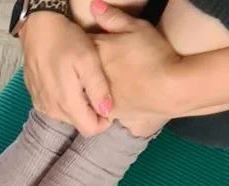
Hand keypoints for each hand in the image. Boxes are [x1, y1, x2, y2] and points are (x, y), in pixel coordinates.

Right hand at [19, 10, 112, 135]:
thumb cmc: (66, 40)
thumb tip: (107, 111)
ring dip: (78, 105)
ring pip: (68, 116)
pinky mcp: (37, 99)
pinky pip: (55, 107)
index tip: (108, 103)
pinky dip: (64, 98)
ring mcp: (43, 106)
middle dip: (91, 111)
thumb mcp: (89, 60)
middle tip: (97, 88)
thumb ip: (98, 88)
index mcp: (68, 103)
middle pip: (80, 123)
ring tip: (82, 82)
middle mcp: (53, 110)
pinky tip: (67, 80)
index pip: (90, 129)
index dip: (103, 121)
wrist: (38, 29)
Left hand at [90, 1, 183, 131]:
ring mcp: (97, 96)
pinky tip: (108, 99)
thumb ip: (113, 18)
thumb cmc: (153, 55)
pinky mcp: (107, 113)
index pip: (80, 45)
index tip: (84, 43)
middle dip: (81, 67)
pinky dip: (98, 103)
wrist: (169, 89)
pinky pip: (96, 108)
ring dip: (89, 87)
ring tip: (106, 82)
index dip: (82, 43)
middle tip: (91, 63)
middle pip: (79, 70)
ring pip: (85, 91)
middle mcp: (91, 76)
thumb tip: (93, 5)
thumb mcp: (137, 28)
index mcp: (96, 51)